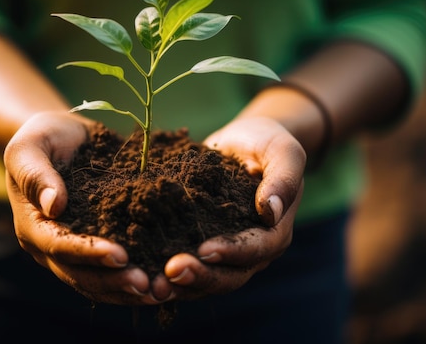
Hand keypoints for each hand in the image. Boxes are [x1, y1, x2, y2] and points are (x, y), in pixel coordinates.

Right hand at [4, 112, 172, 304]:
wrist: (61, 138)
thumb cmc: (43, 137)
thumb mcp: (31, 146)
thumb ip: (35, 174)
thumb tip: (53, 204)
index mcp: (33, 224)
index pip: (59, 246)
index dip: (89, 253)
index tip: (120, 256)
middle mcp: (50, 246)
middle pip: (80, 274)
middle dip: (114, 281)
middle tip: (148, 285)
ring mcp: (73, 250)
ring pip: (98, 281)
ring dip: (127, 289)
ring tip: (160, 291)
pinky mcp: (96, 245)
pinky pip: (113, 270)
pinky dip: (135, 276)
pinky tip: (162, 280)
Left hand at [162, 116, 305, 299]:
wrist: (246, 141)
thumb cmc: (269, 145)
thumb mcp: (284, 153)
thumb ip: (283, 180)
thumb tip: (270, 211)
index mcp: (275, 232)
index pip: (256, 249)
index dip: (232, 252)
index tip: (205, 250)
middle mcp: (251, 252)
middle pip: (229, 276)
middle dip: (200, 276)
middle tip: (171, 271)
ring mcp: (224, 252)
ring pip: (205, 279)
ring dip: (180, 285)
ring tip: (153, 284)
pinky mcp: (199, 244)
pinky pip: (186, 265)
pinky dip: (164, 272)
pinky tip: (141, 272)